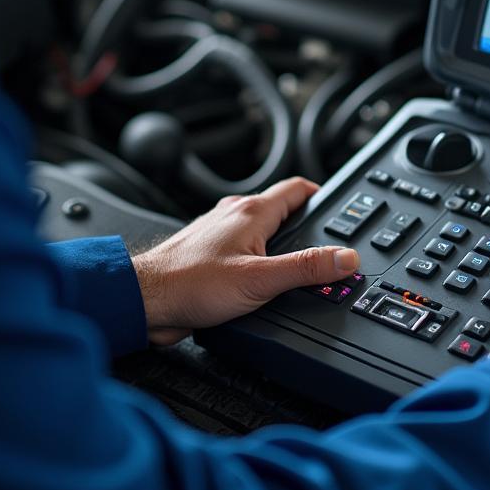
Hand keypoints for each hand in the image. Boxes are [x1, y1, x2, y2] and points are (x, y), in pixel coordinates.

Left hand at [132, 177, 360, 345]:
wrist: (144, 300)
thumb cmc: (188, 284)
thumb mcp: (259, 279)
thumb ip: (305, 268)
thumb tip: (345, 257)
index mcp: (251, 212)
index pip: (297, 189)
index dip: (323, 197)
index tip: (340, 211)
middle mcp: (234, 215)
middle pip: (282, 209)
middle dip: (306, 225)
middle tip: (326, 244)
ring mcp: (219, 232)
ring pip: (261, 230)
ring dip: (281, 243)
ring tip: (298, 264)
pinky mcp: (209, 254)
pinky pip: (244, 248)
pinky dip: (259, 258)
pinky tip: (262, 280)